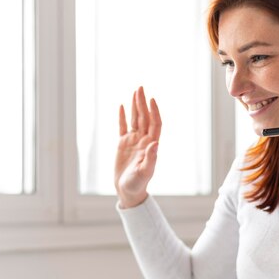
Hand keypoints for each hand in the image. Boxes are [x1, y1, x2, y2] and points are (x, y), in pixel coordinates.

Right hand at [115, 86, 161, 207]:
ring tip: (135, 91)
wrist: (128, 190)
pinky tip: (123, 106)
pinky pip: (123, 127)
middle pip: (145, 117)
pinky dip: (123, 117)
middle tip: (140, 87)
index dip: (154, 111)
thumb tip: (156, 143)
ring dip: (135, 106)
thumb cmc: (138, 183)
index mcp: (151, 145)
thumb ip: (151, 158)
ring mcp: (133, 141)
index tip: (151, 99)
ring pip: (135, 119)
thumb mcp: (145, 172)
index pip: (155, 124)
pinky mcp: (123, 144)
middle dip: (143, 103)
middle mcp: (143, 140)